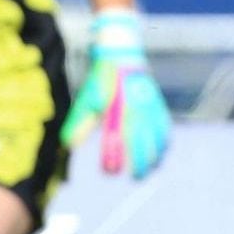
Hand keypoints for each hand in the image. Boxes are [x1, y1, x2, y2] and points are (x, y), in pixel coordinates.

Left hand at [59, 9, 169, 178]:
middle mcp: (139, 111)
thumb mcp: (87, 99)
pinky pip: (165, 128)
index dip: (116, 159)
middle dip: (140, 165)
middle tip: (135, 178)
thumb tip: (68, 145)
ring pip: (158, 139)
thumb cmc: (101, 80)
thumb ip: (80, 123)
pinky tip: (161, 152)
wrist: (121, 55)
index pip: (120, 142)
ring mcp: (151, 108)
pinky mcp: (158, 105)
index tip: (110, 171)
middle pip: (143, 146)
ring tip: (150, 169)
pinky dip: (164, 142)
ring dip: (155, 157)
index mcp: (120, 111)